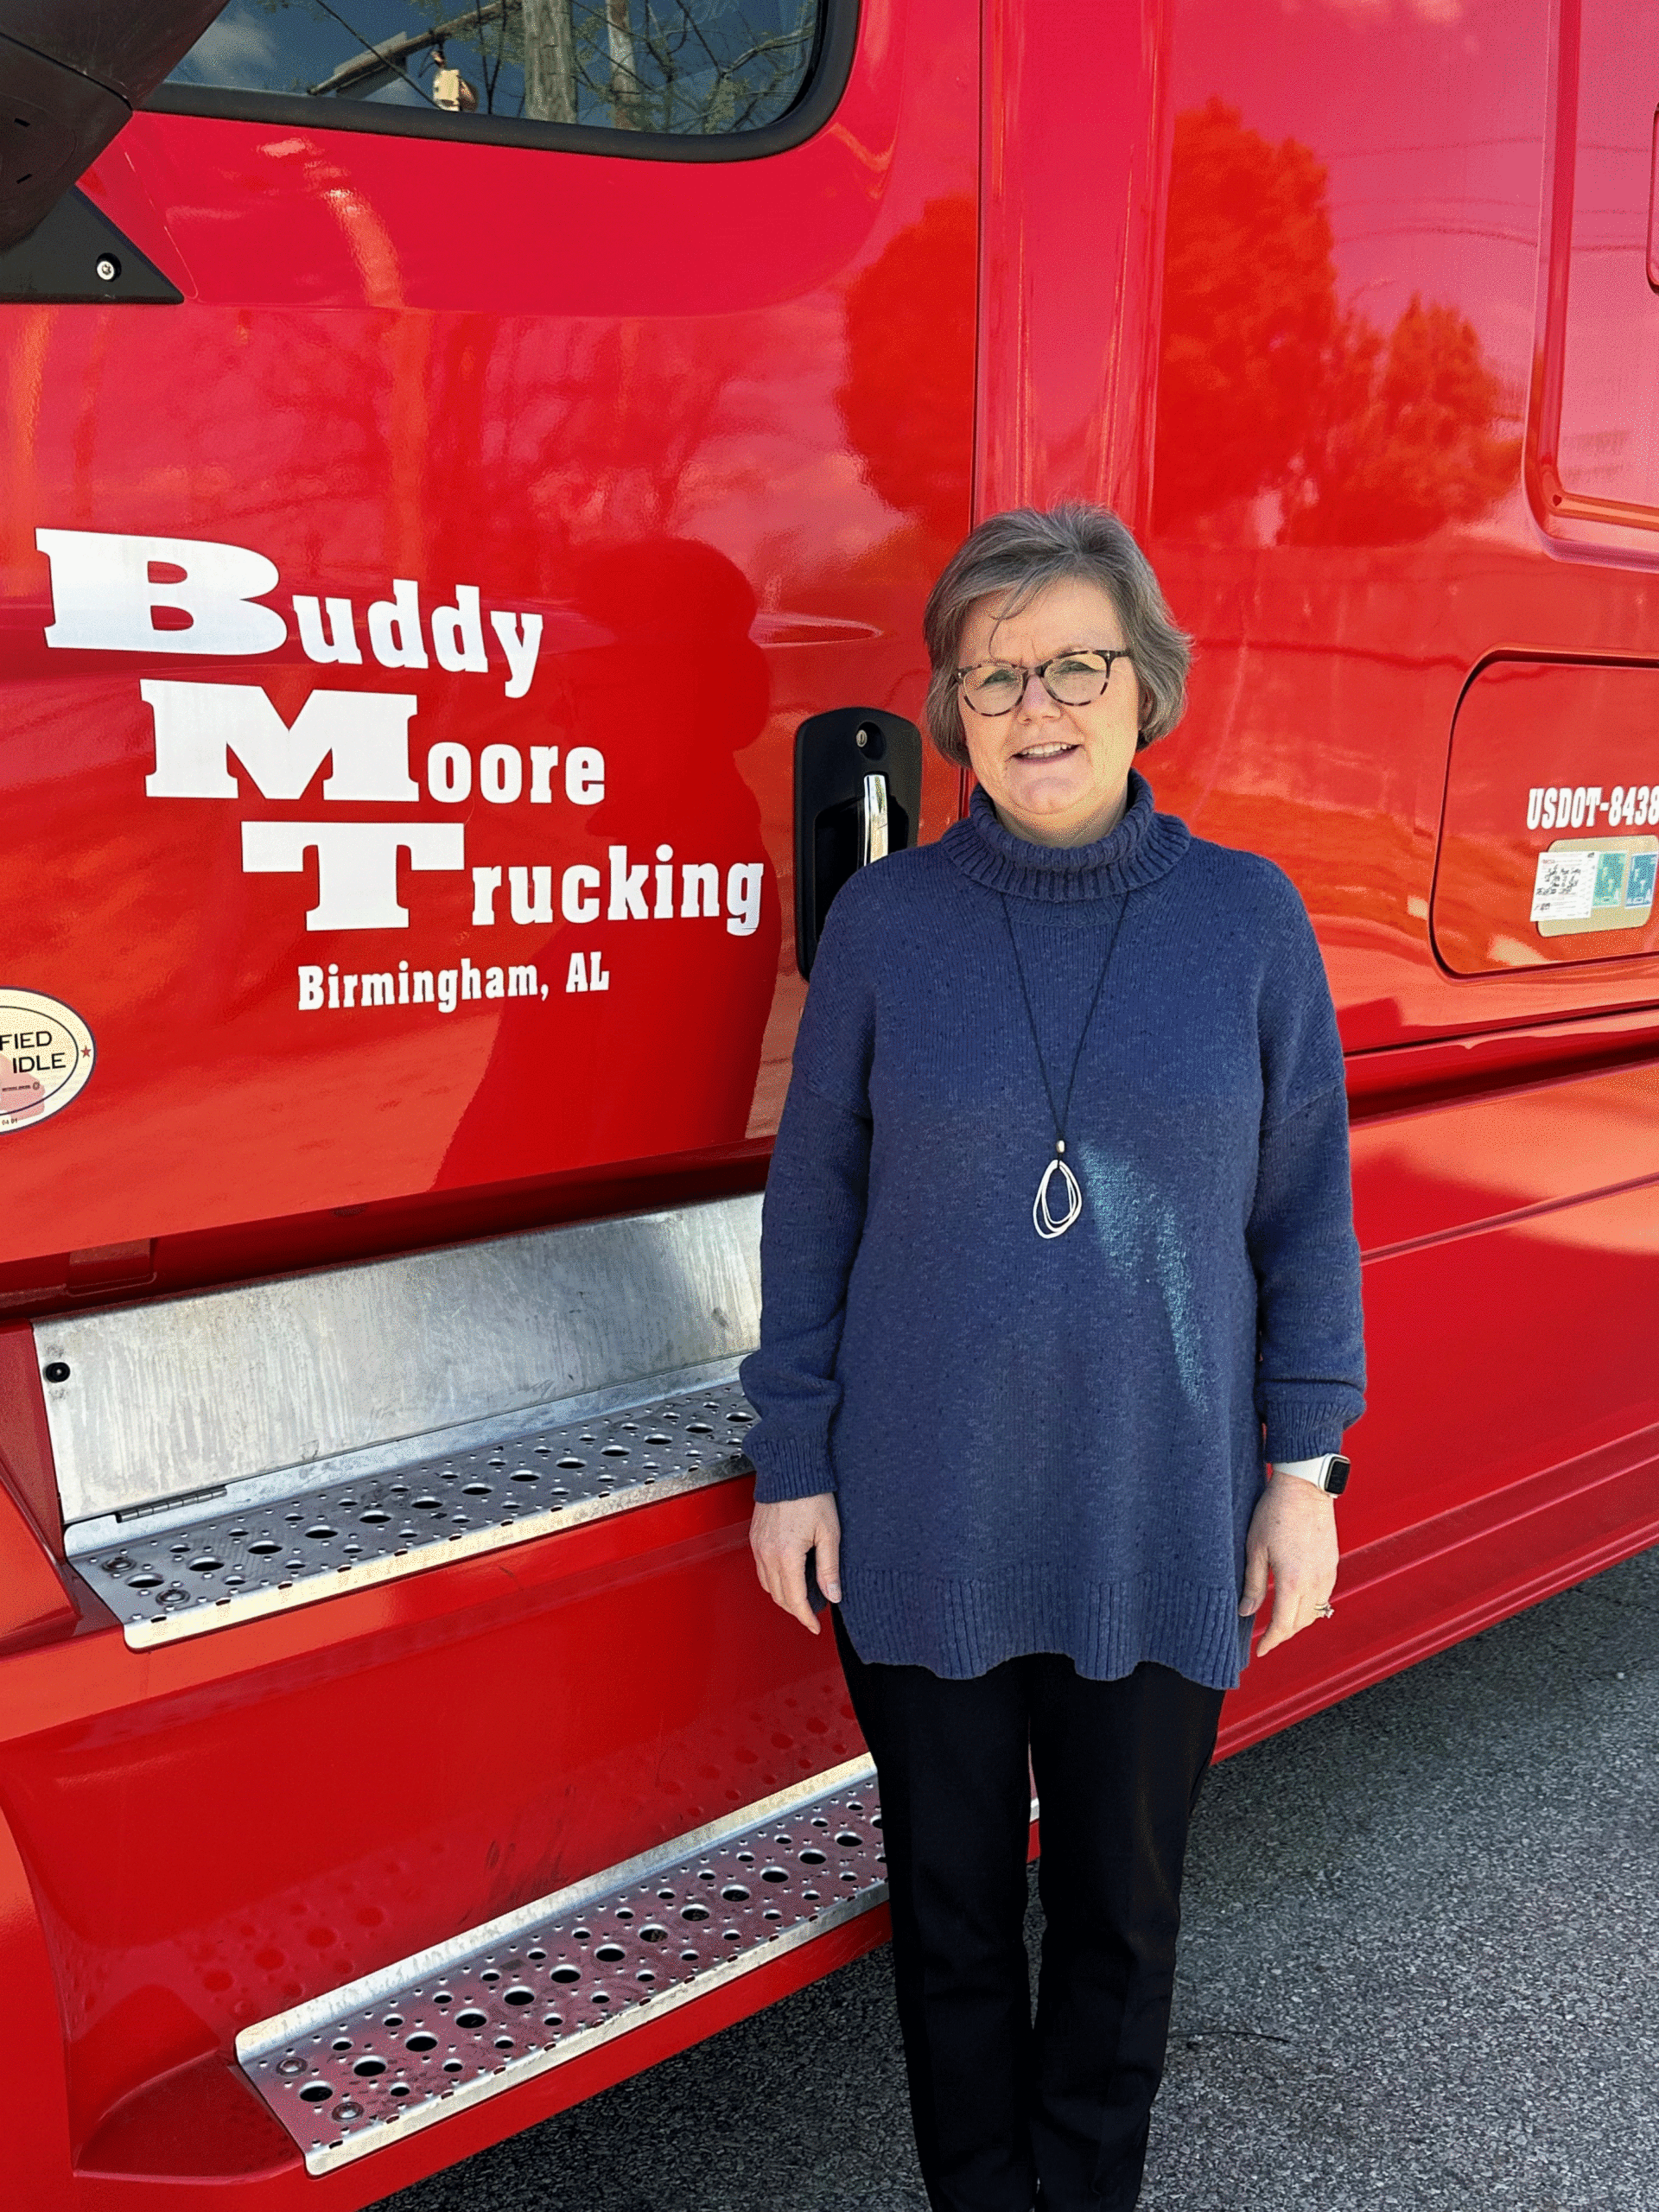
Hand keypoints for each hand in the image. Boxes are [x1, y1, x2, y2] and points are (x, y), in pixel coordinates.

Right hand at [749, 1493, 841, 1634]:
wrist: (790, 1469)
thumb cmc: (812, 1495)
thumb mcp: (829, 1533)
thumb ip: (829, 1568)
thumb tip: (833, 1595)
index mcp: (787, 1555)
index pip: (795, 1599)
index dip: (806, 1617)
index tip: (815, 1627)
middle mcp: (767, 1553)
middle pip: (779, 1596)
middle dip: (796, 1609)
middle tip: (814, 1613)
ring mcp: (758, 1546)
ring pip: (767, 1585)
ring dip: (783, 1596)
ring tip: (803, 1598)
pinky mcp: (755, 1538)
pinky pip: (761, 1570)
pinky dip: (773, 1581)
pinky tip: (787, 1578)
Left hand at [1239, 1471, 1338, 1657]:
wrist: (1305, 1487)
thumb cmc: (1276, 1512)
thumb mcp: (1255, 1548)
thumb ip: (1253, 1584)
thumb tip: (1245, 1611)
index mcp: (1292, 1581)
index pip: (1282, 1625)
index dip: (1271, 1642)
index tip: (1260, 1650)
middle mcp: (1314, 1582)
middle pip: (1300, 1624)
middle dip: (1283, 1635)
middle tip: (1266, 1639)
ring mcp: (1327, 1574)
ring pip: (1315, 1613)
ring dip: (1298, 1623)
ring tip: (1279, 1623)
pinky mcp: (1332, 1565)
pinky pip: (1323, 1598)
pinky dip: (1310, 1608)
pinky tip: (1297, 1602)